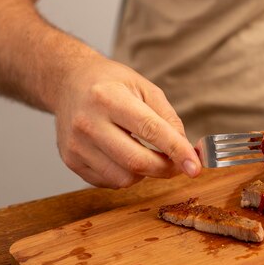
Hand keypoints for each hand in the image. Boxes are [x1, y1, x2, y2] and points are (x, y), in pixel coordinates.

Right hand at [53, 56, 200, 187]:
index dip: (177, 151)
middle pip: (136, 161)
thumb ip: (168, 119)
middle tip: (179, 164)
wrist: (68, 82)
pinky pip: (109, 182)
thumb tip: (186, 150)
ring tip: (148, 154)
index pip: (150, 130)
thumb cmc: (110, 84)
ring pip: (124, 178)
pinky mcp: (71, 160)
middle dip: (166, 169)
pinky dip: (127, 175)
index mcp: (108, 98)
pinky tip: (126, 156)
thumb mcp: (145, 88)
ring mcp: (76, 144)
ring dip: (146, 173)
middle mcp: (88, 122)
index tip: (195, 167)